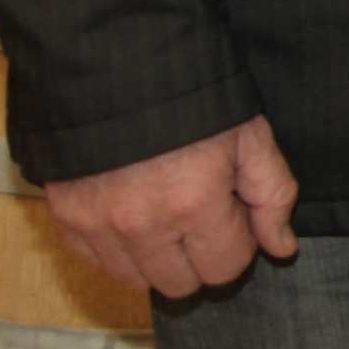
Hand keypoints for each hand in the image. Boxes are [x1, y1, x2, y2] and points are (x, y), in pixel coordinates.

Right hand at [46, 116, 299, 296]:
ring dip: (157, 259)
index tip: (233, 215)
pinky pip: (96, 260)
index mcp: (195, 205)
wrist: (118, 62)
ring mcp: (98, 225)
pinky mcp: (66, 216)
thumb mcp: (250, 137)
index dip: (238, 244)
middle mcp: (143, 225)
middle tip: (202, 218)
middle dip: (200, 258)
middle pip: (180, 285)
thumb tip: (282, 248)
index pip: (224, 268)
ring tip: (167, 214)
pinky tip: (133, 212)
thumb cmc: (195, 97)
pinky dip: (117, 247)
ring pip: (136, 280)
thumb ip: (272, 197)